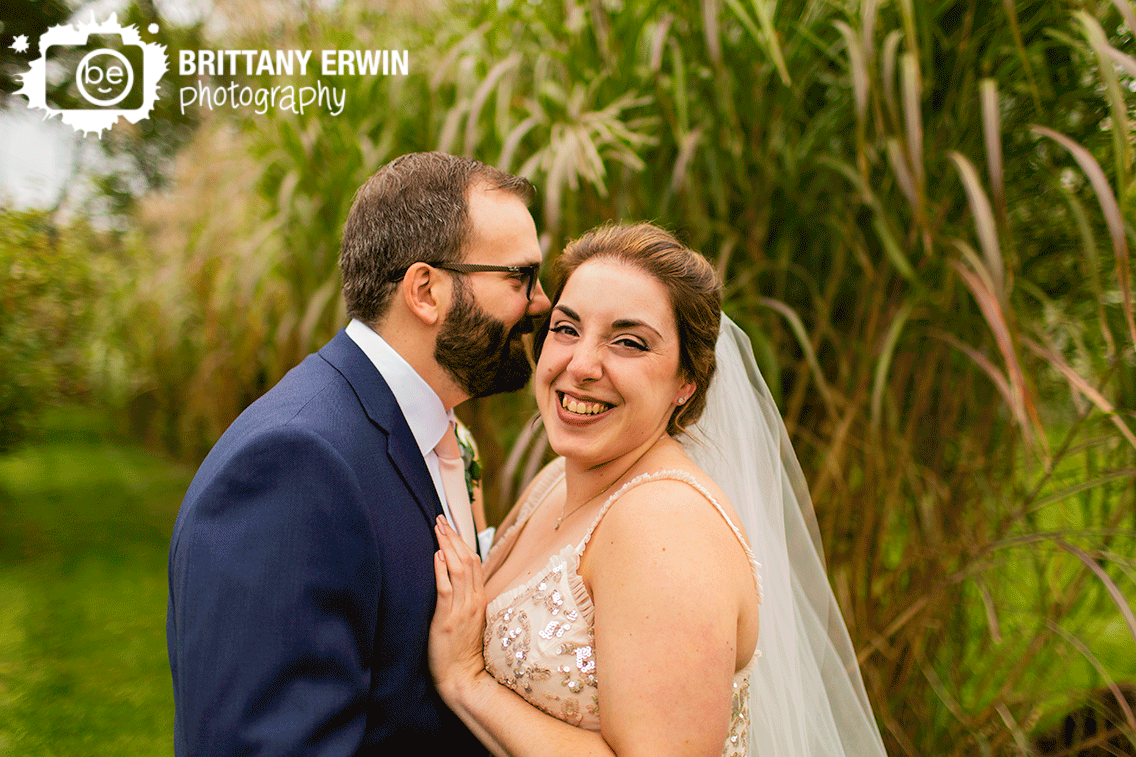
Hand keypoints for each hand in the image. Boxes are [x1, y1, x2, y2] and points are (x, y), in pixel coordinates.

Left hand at [429, 515, 488, 703]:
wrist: (463, 676)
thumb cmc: (463, 650)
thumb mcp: (470, 619)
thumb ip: (466, 598)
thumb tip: (456, 577)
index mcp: (480, 599)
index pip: (475, 562)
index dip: (463, 541)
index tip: (451, 526)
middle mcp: (474, 601)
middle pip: (468, 560)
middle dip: (454, 537)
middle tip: (441, 519)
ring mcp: (462, 610)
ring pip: (459, 570)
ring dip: (447, 547)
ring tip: (437, 529)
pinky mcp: (447, 620)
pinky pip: (446, 590)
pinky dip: (441, 571)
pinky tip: (436, 556)